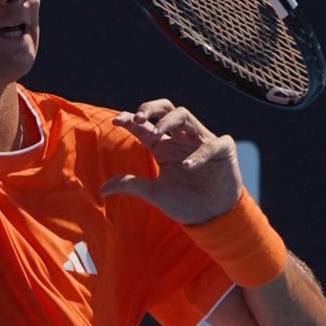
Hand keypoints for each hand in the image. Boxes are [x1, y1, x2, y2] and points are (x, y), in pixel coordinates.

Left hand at [100, 99, 242, 224]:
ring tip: (157, 134)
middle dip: (151, 108)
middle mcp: (180, 139)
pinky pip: (211, 144)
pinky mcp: (223, 150)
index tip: (116, 120)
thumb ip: (131, 185)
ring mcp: (201, 141)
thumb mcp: (154, 193)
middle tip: (138, 117)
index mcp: (163, 146)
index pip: (145, 126)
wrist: (211, 218)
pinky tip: (188, 166)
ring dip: (168, 121)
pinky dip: (199, 153)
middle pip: (166, 109)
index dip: (130, 119)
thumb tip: (102, 189)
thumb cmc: (184, 202)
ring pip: (184, 115)